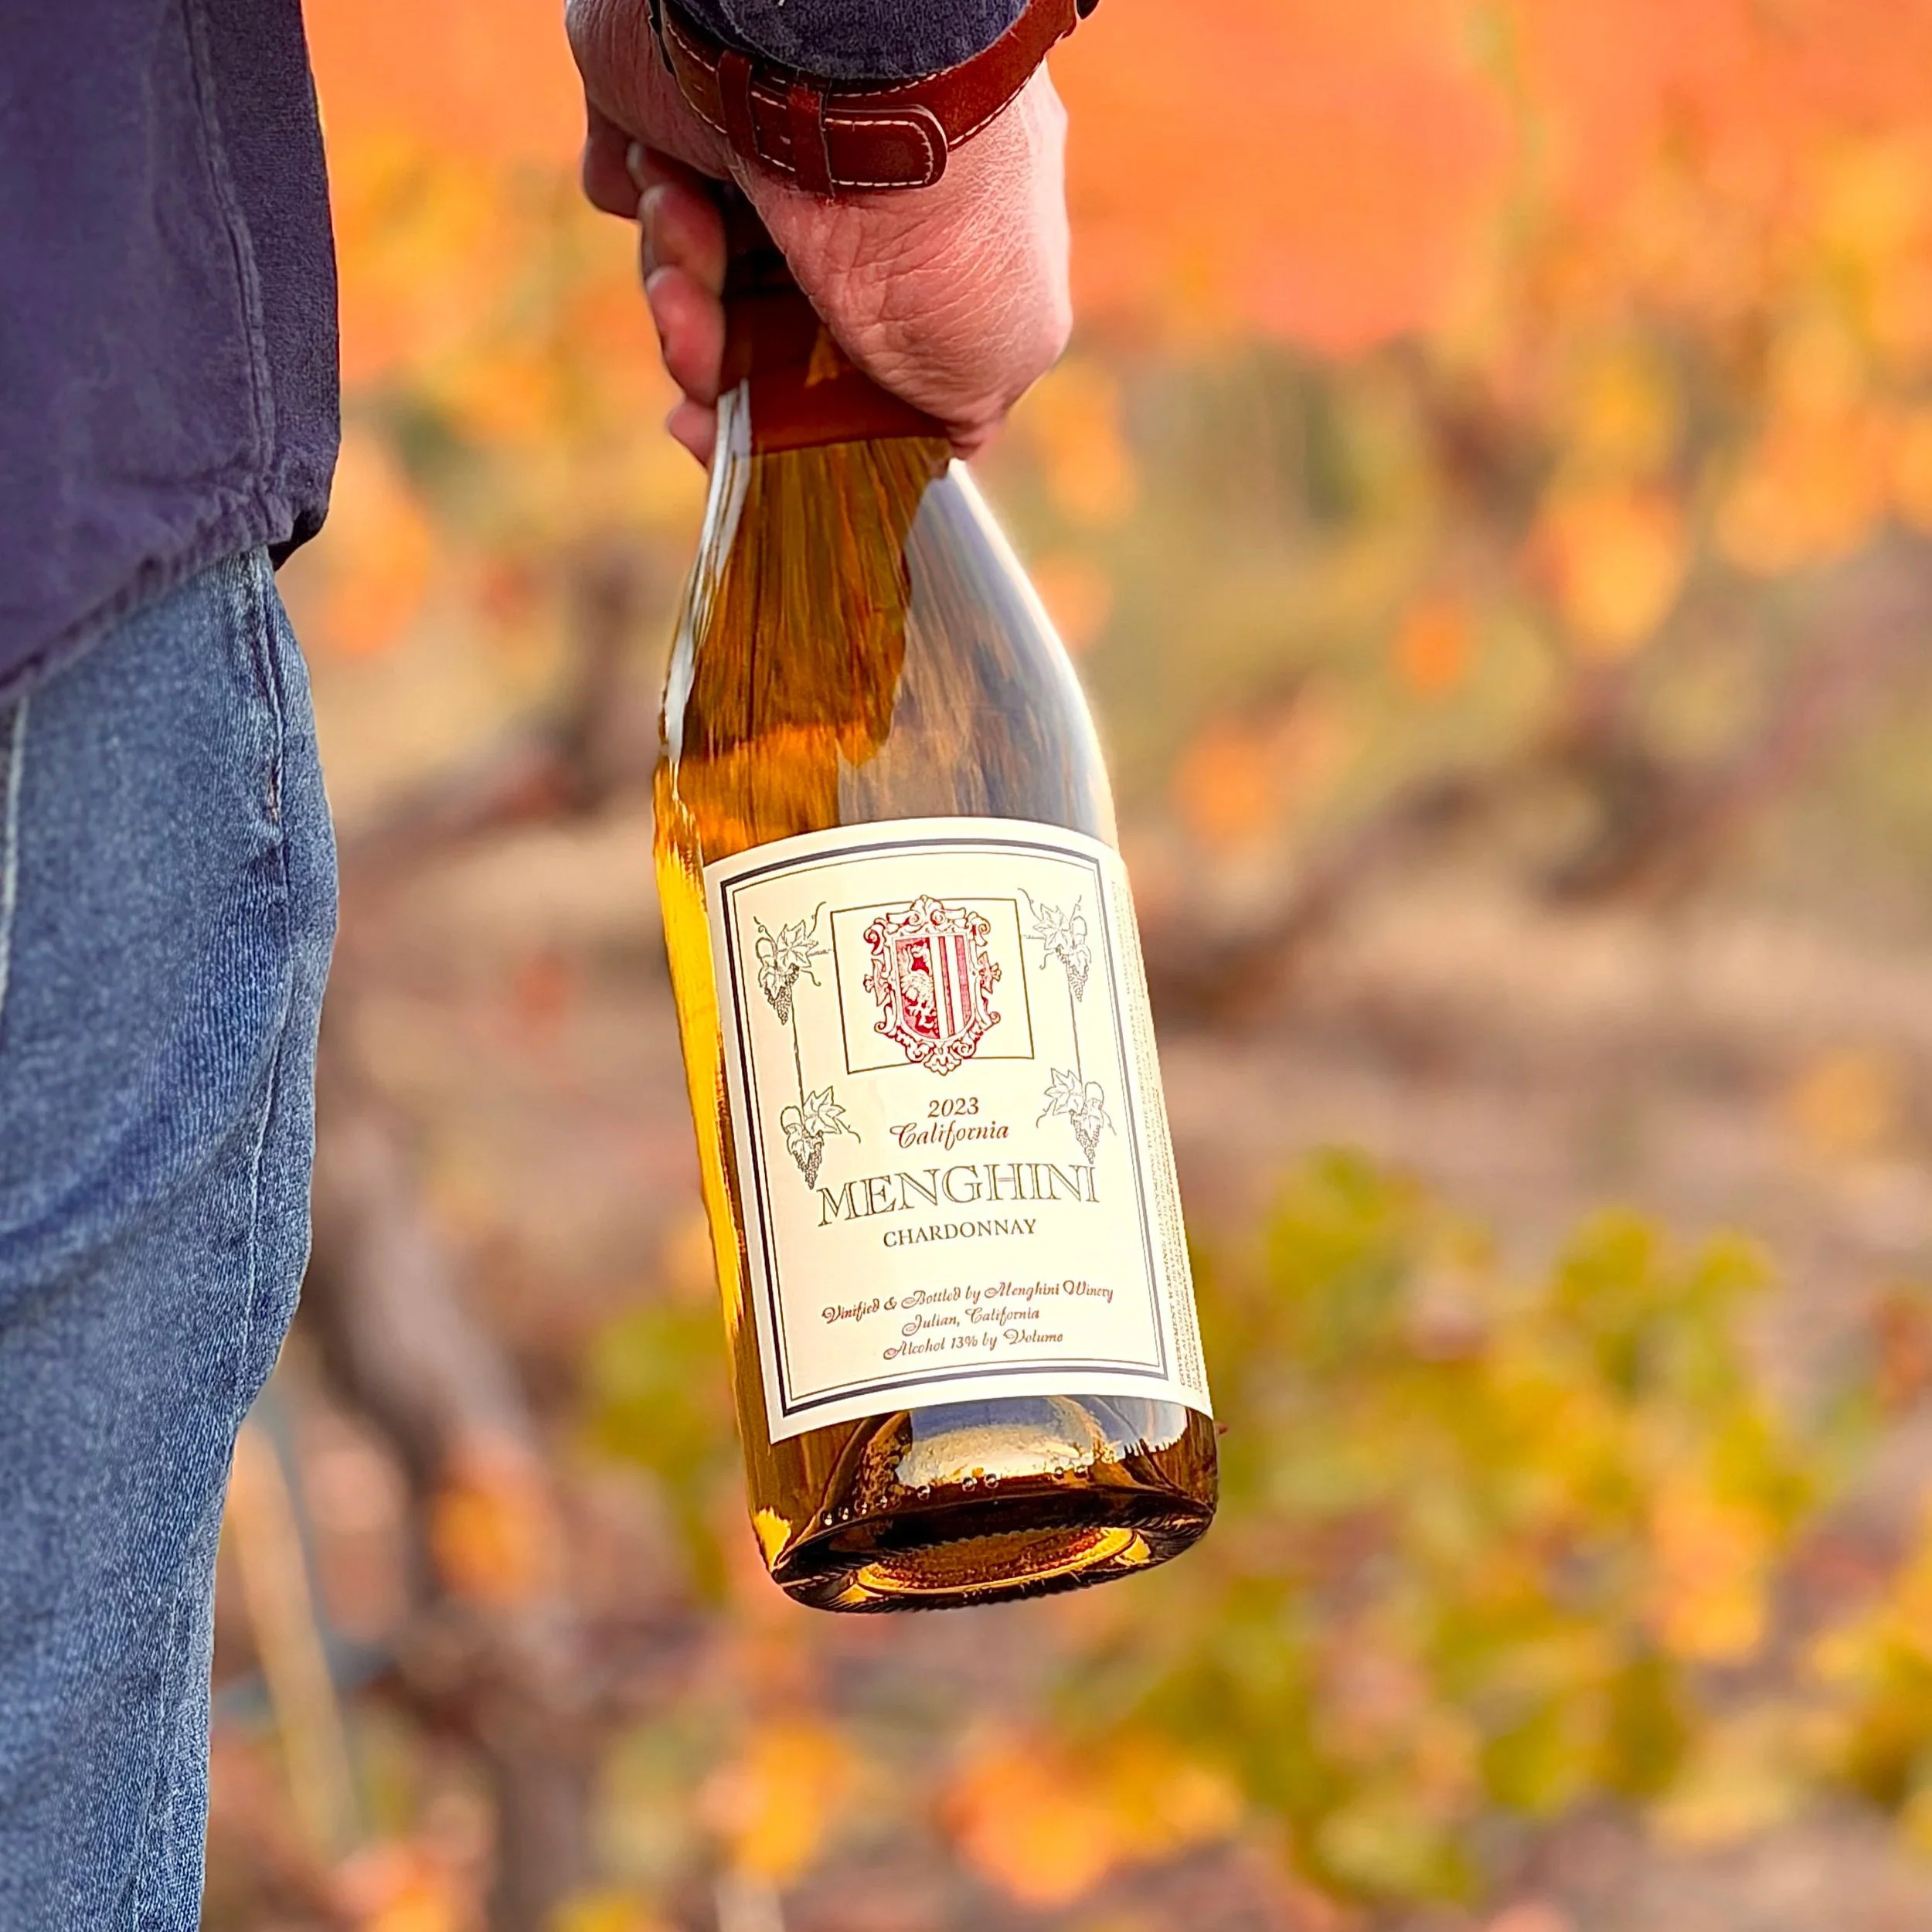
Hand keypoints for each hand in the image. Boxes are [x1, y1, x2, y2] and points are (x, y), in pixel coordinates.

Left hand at [567, 0, 1071, 463]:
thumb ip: (960, 408)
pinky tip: (672, 191)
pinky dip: (647, 215)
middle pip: (748, 328)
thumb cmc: (949, 232)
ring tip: (693, 255)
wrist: (861, 86)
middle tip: (705, 361)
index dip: (782, 413)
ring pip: (686, 273)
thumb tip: (922, 444)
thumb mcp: (1002, 356)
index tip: (734, 436)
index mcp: (923, 250)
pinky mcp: (673, 105)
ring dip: (682, 295)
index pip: (834, 357)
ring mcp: (756, 149)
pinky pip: (630, 192)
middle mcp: (841, 195)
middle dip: (717, 360)